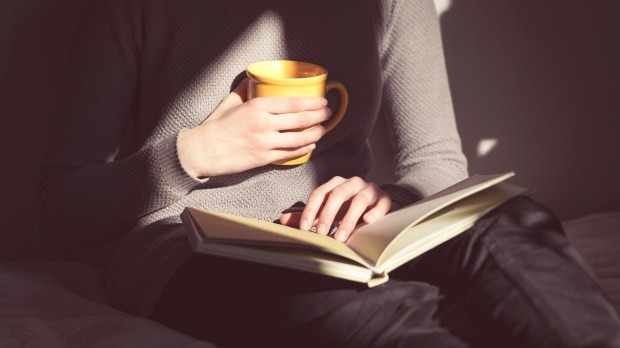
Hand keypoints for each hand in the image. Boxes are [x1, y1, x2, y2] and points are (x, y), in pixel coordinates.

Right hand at [178, 79, 330, 176]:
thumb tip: (253, 80)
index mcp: (256, 106)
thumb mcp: (229, 102)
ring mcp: (264, 142)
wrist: (201, 151)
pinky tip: (310, 144)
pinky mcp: (263, 158)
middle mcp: (263, 123)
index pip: (292, 102)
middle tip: (328, 113)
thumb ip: (244, 90)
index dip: (312, 102)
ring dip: (316, 133)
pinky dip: (304, 148)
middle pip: (300, 119)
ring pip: (299, 137)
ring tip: (323, 129)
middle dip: (319, 116)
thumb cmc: (215, 126)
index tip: (322, 101)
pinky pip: (289, 153)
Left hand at [280, 176, 392, 241]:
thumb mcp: (329, 212)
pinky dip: (374, 212)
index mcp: (335, 184)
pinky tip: (368, 222)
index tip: (305, 228)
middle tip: (321, 233)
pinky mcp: (385, 198)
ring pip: (358, 201)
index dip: (311, 210)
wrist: (378, 207)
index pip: (319, 194)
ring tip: (341, 236)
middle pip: (337, 195)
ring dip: (348, 220)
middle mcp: (352, 183)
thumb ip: (308, 215)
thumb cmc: (349, 209)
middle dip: (327, 215)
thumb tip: (283, 220)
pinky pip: (381, 204)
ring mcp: (369, 189)